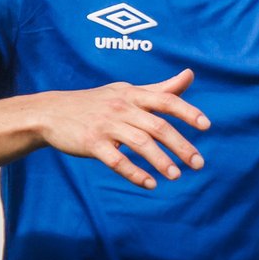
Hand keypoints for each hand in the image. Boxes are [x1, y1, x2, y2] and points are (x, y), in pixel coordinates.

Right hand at [32, 69, 210, 189]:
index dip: (187, 111)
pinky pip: (117, 160)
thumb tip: (190, 75)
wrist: (52, 112)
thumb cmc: (96, 102)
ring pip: (140, 143)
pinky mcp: (92, 143)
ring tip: (176, 176)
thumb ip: (160, 88)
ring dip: (160, 161)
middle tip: (198, 163)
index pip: (165, 100)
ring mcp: (106, 125)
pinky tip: (150, 183)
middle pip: (158, 126)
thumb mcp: (126, 91)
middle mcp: (122, 107)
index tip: (206, 126)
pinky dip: (134, 172)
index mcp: (132, 94)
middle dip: (181, 145)